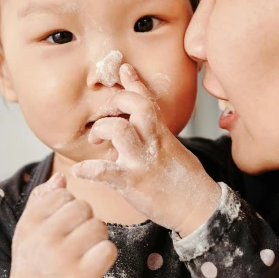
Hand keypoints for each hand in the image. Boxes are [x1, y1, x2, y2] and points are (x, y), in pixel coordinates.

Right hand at [0, 173, 117, 277]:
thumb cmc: (33, 260)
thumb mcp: (27, 228)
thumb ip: (42, 199)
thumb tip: (61, 177)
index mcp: (31, 223)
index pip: (64, 195)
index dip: (68, 208)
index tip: (62, 225)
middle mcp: (45, 239)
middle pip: (84, 207)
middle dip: (85, 219)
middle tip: (76, 237)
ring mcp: (63, 259)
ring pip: (99, 227)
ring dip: (97, 237)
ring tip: (84, 250)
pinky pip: (109, 249)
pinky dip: (105, 254)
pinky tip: (93, 261)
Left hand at [71, 63, 221, 236]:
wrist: (198, 208)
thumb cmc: (185, 181)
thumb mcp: (173, 148)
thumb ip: (156, 133)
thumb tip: (139, 125)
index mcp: (161, 133)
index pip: (148, 100)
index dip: (135, 83)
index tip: (123, 68)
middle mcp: (153, 142)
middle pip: (137, 106)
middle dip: (116, 103)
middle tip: (104, 117)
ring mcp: (143, 161)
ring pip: (119, 130)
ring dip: (101, 130)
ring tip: (95, 142)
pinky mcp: (133, 182)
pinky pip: (107, 171)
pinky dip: (89, 170)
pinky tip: (80, 172)